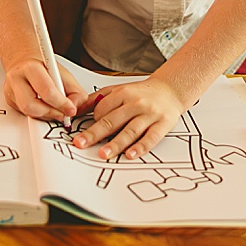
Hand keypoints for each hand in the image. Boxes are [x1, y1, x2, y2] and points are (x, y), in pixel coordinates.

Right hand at [2, 57, 85, 123]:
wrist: (27, 61)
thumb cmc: (45, 67)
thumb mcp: (65, 75)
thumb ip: (75, 93)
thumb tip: (74, 110)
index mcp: (31, 68)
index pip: (46, 90)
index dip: (61, 103)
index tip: (71, 109)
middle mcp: (17, 78)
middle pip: (31, 105)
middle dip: (51, 113)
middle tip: (62, 113)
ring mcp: (10, 90)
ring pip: (27, 112)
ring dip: (45, 115)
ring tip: (54, 110)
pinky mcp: (9, 101)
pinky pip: (25, 114)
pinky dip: (38, 114)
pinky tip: (44, 107)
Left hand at [71, 77, 185, 159]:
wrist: (169, 90)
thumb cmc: (140, 93)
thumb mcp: (117, 90)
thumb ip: (96, 99)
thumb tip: (75, 109)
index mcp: (123, 93)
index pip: (103, 108)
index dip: (93, 120)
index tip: (85, 130)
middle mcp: (136, 103)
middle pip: (112, 120)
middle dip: (95, 133)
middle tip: (81, 144)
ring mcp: (149, 114)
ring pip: (130, 131)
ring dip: (116, 143)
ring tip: (103, 154)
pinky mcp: (162, 125)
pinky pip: (150, 138)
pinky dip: (140, 147)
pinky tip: (130, 154)